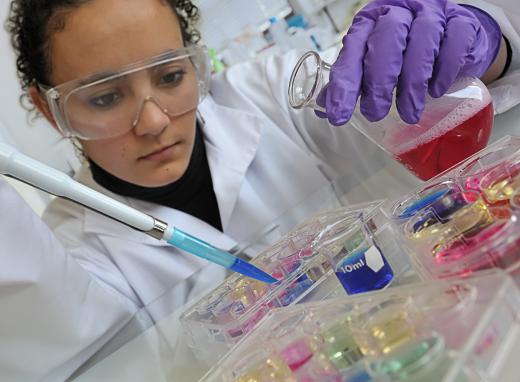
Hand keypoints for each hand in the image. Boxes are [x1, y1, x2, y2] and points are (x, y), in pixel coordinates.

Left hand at [317, 0, 501, 125]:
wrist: (449, 35)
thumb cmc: (404, 51)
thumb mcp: (373, 62)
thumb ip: (352, 81)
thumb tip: (326, 108)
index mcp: (370, 21)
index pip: (353, 50)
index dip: (344, 84)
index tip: (339, 114)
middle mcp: (399, 12)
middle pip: (387, 38)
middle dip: (379, 81)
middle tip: (375, 113)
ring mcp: (432, 13)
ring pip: (422, 38)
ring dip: (412, 82)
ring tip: (408, 113)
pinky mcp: (461, 21)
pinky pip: (455, 39)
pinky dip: (445, 68)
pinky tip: (436, 90)